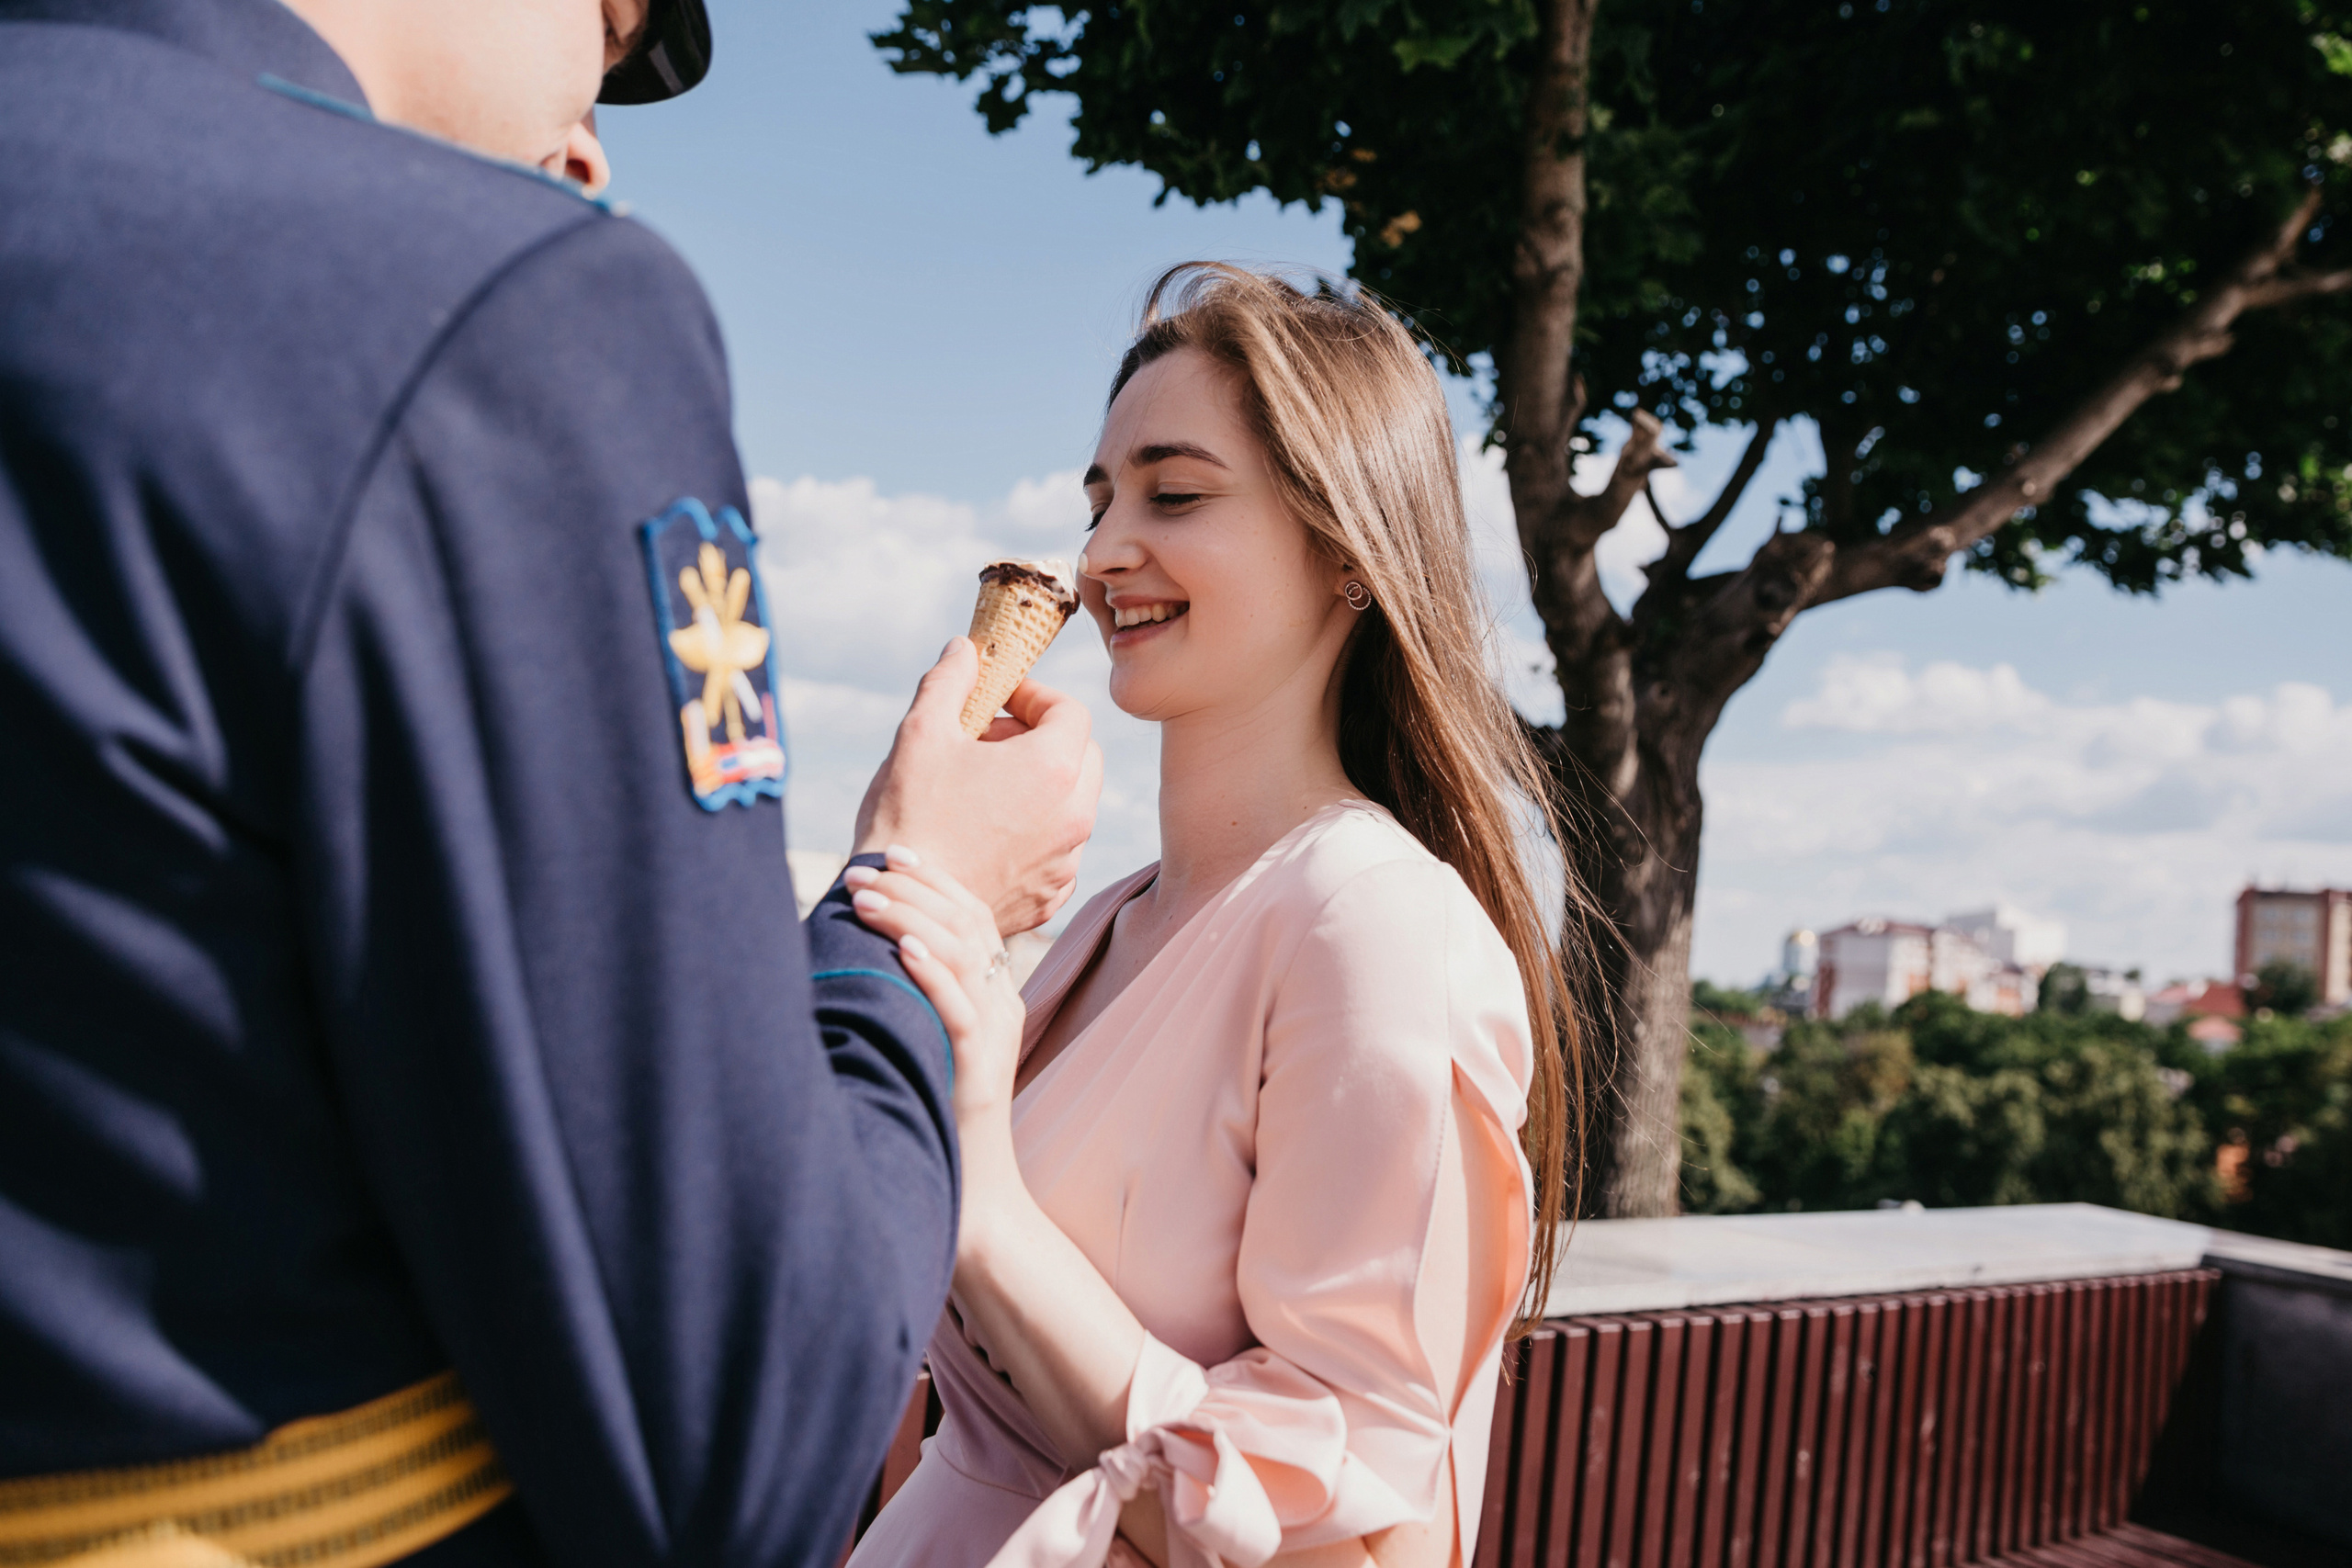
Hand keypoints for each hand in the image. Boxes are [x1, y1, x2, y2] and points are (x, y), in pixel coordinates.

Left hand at [843, 847, 1024, 1141]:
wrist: (974, 1191)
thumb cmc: (936, 1113)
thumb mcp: (929, 1040)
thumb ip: (915, 997)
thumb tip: (865, 954)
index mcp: (995, 995)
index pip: (973, 916)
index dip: (934, 880)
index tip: (891, 855)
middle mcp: (1002, 1005)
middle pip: (967, 923)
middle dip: (913, 888)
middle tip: (862, 872)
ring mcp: (996, 1035)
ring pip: (961, 954)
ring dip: (910, 917)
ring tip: (866, 899)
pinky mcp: (981, 1069)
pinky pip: (961, 1008)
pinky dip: (932, 971)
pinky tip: (904, 948)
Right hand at [853, 638, 1101, 936]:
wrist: (901, 909)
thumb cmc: (910, 817)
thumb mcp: (921, 733)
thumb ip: (950, 681)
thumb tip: (965, 649)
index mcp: (1054, 768)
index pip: (1071, 712)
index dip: (1036, 697)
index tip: (999, 700)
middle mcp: (1075, 816)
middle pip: (1082, 756)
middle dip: (1042, 739)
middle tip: (989, 741)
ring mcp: (1066, 861)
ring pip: (1071, 805)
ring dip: (1038, 786)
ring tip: (981, 788)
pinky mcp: (1049, 897)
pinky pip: (1057, 850)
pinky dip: (1034, 833)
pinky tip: (985, 835)